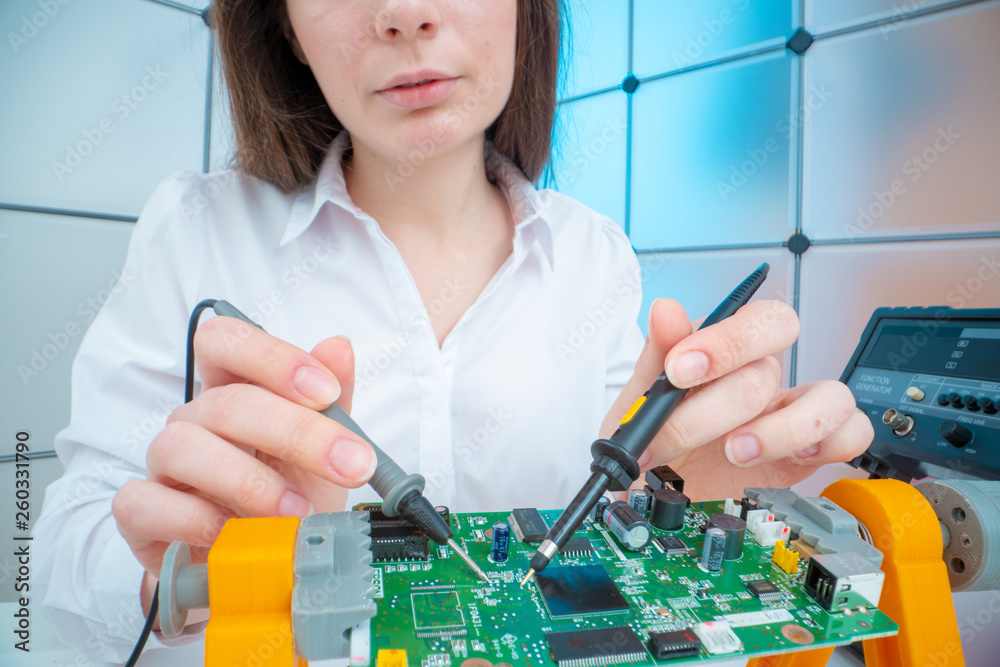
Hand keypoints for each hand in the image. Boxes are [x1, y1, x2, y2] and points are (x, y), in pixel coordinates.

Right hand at [111, 315, 377, 582]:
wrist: (258, 564)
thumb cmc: (289, 496)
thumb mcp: (324, 453)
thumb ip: (333, 403)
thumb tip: (338, 348)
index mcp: (234, 390)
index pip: (226, 342)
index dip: (273, 358)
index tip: (326, 392)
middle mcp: (195, 420)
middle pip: (227, 404)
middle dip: (297, 434)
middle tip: (351, 466)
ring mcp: (163, 465)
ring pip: (181, 447)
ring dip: (248, 481)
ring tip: (297, 510)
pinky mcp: (141, 513)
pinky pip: (146, 502)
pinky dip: (195, 520)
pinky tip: (237, 534)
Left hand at [602, 298, 873, 499]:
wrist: (653, 490)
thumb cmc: (654, 436)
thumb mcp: (641, 397)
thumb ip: (656, 355)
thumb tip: (665, 309)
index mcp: (727, 350)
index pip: (754, 321)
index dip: (726, 343)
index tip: (678, 371)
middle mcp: (762, 376)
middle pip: (768, 373)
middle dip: (712, 410)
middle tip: (674, 433)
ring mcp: (789, 413)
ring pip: (828, 398)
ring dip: (779, 431)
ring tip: (733, 453)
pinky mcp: (808, 451)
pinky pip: (849, 435)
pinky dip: (829, 445)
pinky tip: (789, 459)